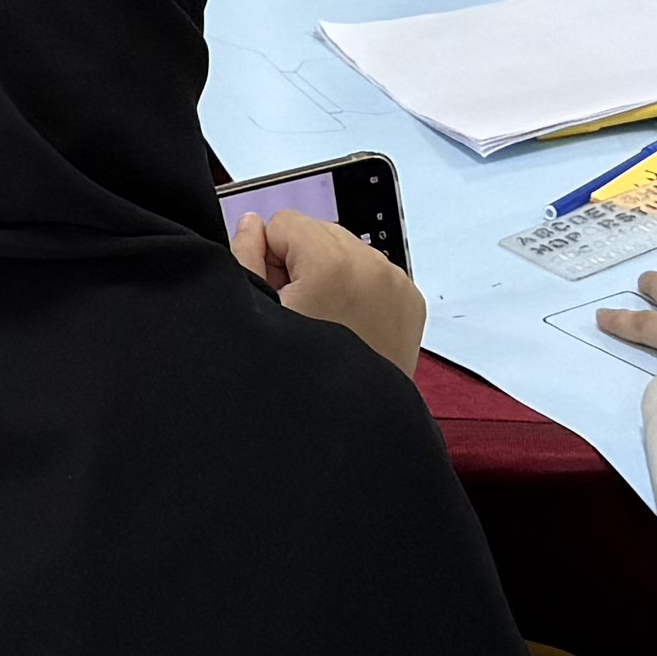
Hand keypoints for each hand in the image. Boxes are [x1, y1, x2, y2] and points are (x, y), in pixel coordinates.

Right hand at [235, 208, 427, 368]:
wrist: (345, 432)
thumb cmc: (297, 380)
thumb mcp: (256, 314)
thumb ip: (246, 257)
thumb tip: (253, 224)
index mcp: (333, 263)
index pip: (283, 223)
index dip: (267, 260)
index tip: (275, 298)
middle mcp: (373, 267)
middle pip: (317, 233)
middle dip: (300, 265)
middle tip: (296, 315)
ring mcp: (397, 285)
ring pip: (345, 251)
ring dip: (328, 276)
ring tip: (320, 324)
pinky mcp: (410, 303)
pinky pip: (373, 273)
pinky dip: (356, 290)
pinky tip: (343, 327)